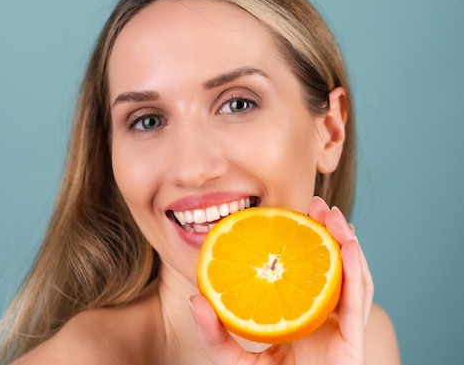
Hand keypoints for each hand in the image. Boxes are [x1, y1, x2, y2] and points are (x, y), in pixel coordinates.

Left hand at [189, 196, 372, 364]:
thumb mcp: (230, 358)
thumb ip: (213, 331)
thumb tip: (194, 298)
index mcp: (298, 314)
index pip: (305, 271)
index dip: (302, 240)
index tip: (292, 211)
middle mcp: (322, 318)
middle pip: (332, 268)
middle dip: (329, 233)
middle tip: (317, 204)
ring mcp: (340, 330)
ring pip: (351, 278)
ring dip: (347, 244)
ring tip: (333, 216)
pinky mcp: (352, 344)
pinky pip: (358, 304)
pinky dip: (357, 274)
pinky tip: (348, 248)